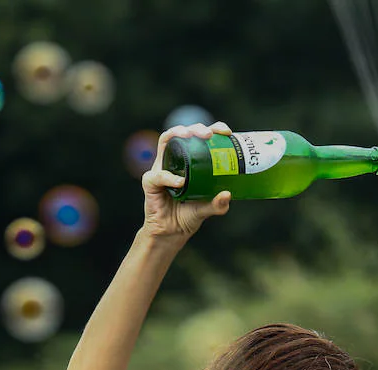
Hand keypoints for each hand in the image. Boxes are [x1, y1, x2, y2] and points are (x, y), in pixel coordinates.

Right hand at [142, 121, 232, 238]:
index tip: (227, 132)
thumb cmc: (187, 215)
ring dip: (178, 133)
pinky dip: (169, 178)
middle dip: (196, 128)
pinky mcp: (150, 182)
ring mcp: (161, 168)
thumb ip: (217, 204)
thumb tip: (228, 194)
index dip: (213, 129)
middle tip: (209, 134)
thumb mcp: (206, 209)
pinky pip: (159, 176)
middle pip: (183, 133)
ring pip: (166, 140)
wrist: (170, 233)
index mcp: (190, 161)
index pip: (200, 138)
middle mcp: (175, 160)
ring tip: (190, 136)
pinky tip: (180, 183)